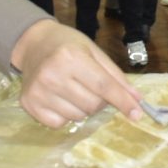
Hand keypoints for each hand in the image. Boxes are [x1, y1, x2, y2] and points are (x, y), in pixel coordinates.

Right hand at [11, 20, 142, 127]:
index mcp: (72, 57)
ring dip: (83, 108)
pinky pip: (59, 124)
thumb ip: (116, 76)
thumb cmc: (68, 45)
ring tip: (74, 89)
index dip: (123, 101)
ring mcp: (38, 91)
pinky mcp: (29, 104)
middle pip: (93, 105)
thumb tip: (137, 100)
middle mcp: (53, 75)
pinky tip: (60, 98)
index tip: (138, 114)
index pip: (103, 86)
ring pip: (78, 116)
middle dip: (100, 100)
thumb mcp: (94, 52)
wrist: (34, 44)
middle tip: (91, 86)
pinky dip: (66, 115)